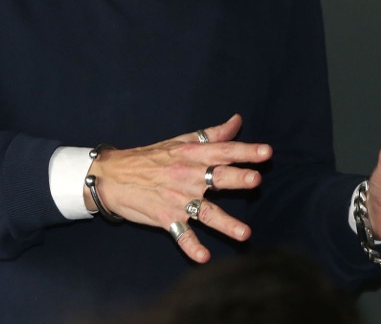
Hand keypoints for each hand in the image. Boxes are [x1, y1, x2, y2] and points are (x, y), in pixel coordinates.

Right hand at [88, 114, 271, 263]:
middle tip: (254, 181)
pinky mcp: (166, 217)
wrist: (113, 175)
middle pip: (217, 178)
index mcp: (192, 155)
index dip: (245, 151)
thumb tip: (237, 121)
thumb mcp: (180, 142)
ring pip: (205, 212)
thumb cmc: (151, 157)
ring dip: (225, 223)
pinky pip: (181, 234)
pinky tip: (203, 258)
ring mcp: (177, 199)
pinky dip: (191, 247)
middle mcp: (188, 176)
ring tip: (245, 234)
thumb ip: (212, 135)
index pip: (223, 151)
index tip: (266, 152)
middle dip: (236, 179)